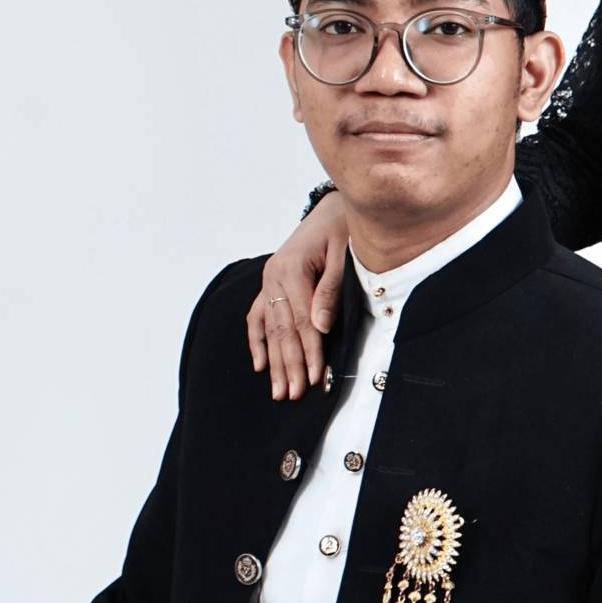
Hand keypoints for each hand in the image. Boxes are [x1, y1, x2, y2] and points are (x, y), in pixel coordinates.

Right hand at [247, 191, 349, 399]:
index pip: (302, 321)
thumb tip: (319, 327)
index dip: (309, 351)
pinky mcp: (270, 282)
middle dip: (289, 365)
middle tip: (293, 395)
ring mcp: (268, 280)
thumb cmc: (343, 227)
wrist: (332, 207)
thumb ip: (330, 290)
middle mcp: (273, 276)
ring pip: (269, 328)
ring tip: (278, 391)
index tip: (315, 377)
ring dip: (274, 362)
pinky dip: (257, 340)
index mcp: (291, 268)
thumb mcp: (344, 253)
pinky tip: (259, 364)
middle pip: (282, 330)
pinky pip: (258, 315)